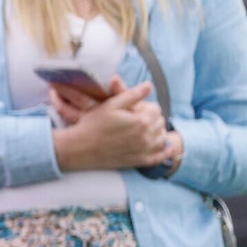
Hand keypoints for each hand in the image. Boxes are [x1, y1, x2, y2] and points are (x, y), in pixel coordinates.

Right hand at [51, 81, 168, 171]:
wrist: (80, 149)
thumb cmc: (93, 125)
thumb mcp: (111, 105)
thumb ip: (132, 94)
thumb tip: (149, 85)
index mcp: (141, 120)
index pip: (155, 109)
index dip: (145, 106)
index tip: (133, 109)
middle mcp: (146, 136)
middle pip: (160, 122)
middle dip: (150, 118)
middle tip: (135, 119)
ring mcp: (144, 150)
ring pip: (162, 138)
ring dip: (157, 132)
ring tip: (144, 130)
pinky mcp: (139, 161)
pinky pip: (160, 157)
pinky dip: (166, 152)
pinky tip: (166, 147)